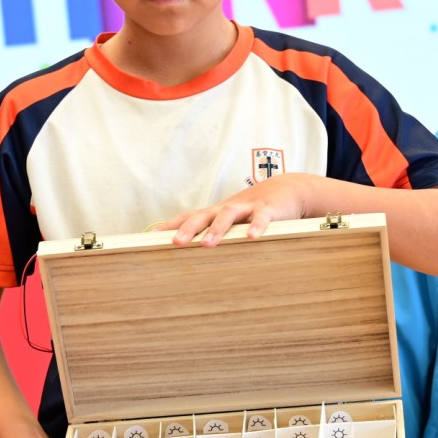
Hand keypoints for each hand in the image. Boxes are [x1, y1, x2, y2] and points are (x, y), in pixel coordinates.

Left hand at [158, 173, 320, 247]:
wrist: (285, 190)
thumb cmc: (252, 210)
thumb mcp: (230, 220)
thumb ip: (212, 231)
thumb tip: (189, 248)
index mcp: (215, 213)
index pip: (189, 217)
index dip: (171, 226)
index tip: (152, 238)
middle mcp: (226, 208)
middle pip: (203, 216)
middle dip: (189, 230)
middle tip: (176, 243)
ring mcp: (246, 208)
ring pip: (228, 216)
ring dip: (217, 230)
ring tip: (207, 245)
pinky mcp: (268, 209)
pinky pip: (261, 218)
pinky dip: (256, 227)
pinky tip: (252, 238)